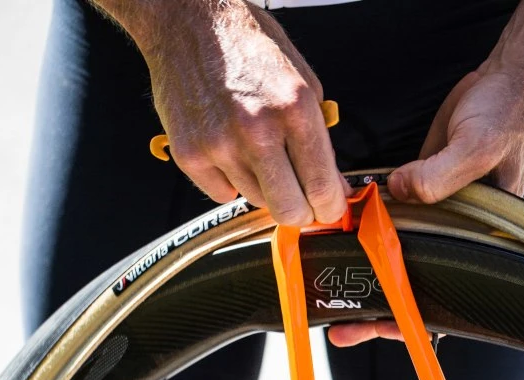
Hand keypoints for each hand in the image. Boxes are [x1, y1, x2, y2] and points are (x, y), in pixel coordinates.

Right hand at [133, 1, 348, 225]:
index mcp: (294, 108)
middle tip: (300, 203)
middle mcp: (257, 130)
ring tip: (255, 152)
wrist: (189, 22)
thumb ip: (319, 137)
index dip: (330, 207)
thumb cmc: (248, 46)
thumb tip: (334, 185)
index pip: (321, 186)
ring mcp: (220, 145)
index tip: (329, 210)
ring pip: (255, 200)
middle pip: (288, 210)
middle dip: (300, 213)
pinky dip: (229, 181)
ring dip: (263, 187)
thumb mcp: (302, 81)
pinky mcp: (190, 154)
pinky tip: (228, 150)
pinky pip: (222, 194)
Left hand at [328, 68, 523, 348]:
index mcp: (478, 242)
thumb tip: (399, 192)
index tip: (380, 328)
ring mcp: (432, 215)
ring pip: (393, 257)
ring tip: (329, 297)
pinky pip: (386, 217)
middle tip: (342, 330)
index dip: (411, 318)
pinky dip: (362, 228)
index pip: (444, 297)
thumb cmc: (507, 116)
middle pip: (411, 288)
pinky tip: (336, 239)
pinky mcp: (415, 189)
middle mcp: (453, 236)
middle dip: (376, 311)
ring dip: (364, 274)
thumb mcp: (478, 147)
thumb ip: (439, 176)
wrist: (505, 81)